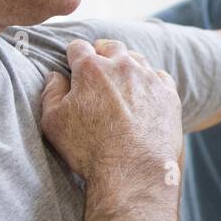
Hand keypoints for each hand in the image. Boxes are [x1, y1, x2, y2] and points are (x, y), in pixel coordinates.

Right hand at [40, 39, 182, 202]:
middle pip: (111, 46)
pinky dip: (150, 82)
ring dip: (127, 66)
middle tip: (98, 67)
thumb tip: (55, 75)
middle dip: (102, 53)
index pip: (78, 47)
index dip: (73, 55)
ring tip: (121, 83)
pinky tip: (144, 96)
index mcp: (92, 69)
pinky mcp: (169, 95)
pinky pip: (159, 77)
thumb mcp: (53, 123)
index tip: (73, 64)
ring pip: (137, 59)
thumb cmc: (89, 150)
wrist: (132, 173)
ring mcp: (149, 79)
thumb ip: (51, 93)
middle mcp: (123, 66)